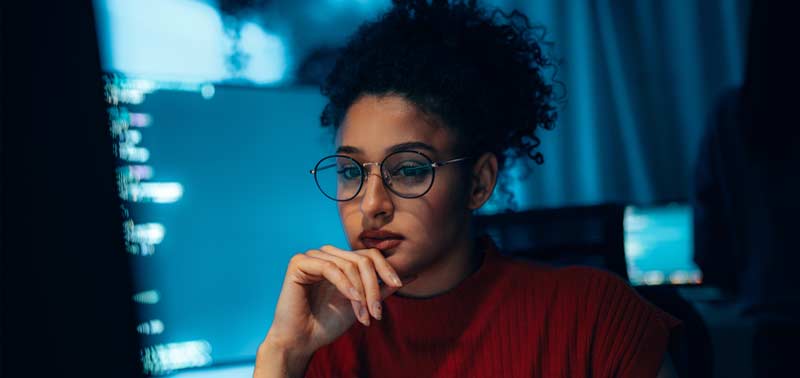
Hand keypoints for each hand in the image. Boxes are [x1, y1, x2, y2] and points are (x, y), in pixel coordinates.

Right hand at [255, 245, 414, 376]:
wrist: (303, 340)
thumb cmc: (329, 322)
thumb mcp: (362, 303)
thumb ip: (383, 288)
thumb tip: (412, 275)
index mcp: (340, 260)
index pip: (369, 255)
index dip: (386, 268)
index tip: (400, 285)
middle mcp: (327, 254)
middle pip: (362, 259)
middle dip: (374, 287)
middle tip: (377, 313)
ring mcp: (312, 256)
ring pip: (350, 264)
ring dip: (361, 292)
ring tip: (365, 315)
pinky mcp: (299, 263)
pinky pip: (331, 268)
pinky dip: (346, 285)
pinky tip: (353, 301)